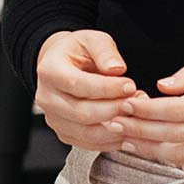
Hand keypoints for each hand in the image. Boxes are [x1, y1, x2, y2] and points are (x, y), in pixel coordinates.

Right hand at [33, 29, 140, 149]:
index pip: (78, 85)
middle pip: (82, 113)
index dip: (107, 88)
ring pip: (87, 133)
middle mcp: (46, 98)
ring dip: (115, 128)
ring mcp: (54, 118)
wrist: (61, 65)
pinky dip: (111, 141)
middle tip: (136, 102)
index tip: (130, 85)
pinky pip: (89, 144)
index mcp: (49, 71)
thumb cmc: (77, 52)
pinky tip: (127, 130)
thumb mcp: (92, 39)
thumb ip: (105, 51)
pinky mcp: (64, 133)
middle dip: (114, 110)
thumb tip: (116, 69)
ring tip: (135, 116)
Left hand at [116, 45, 183, 174]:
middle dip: (141, 131)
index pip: (176, 111)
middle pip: (176, 137)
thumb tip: (162, 87)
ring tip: (127, 140)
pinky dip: (176, 158)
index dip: (146, 110)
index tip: (123, 104)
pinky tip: (156, 149)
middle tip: (113, 124)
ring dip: (153, 149)